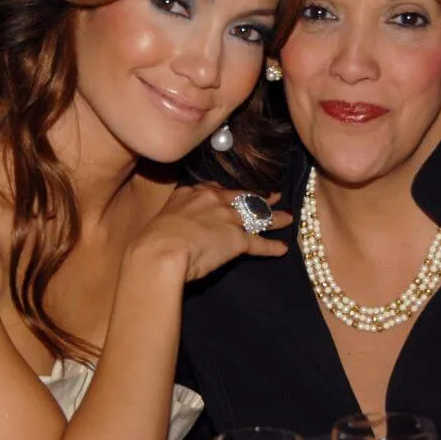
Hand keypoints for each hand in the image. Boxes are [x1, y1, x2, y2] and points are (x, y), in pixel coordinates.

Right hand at [131, 186, 290, 281]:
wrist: (161, 250)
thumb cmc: (154, 240)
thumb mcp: (163, 219)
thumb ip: (176, 217)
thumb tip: (176, 229)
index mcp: (192, 193)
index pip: (216, 189)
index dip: (229, 192)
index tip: (237, 192)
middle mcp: (213, 200)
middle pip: (242, 197)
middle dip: (259, 197)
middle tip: (273, 196)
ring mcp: (228, 218)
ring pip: (257, 216)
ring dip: (274, 218)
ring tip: (287, 218)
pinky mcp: (238, 239)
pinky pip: (259, 243)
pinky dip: (272, 247)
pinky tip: (282, 249)